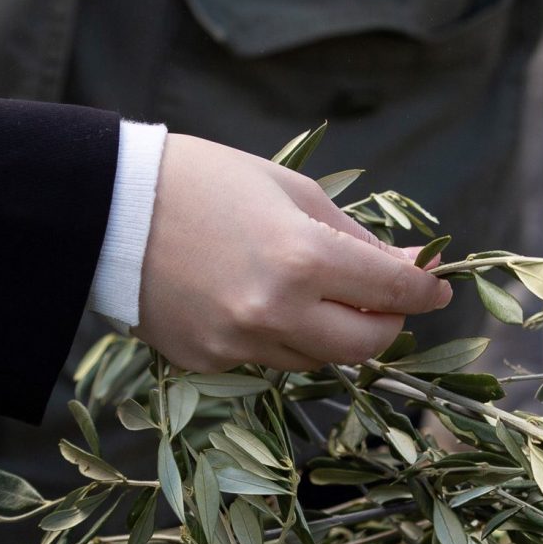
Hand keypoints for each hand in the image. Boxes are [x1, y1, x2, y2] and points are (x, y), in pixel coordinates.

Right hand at [136, 136, 452, 371]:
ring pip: (316, 358)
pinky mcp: (209, 362)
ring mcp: (239, 345)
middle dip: (386, 324)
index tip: (436, 286)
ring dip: (331, 331)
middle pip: (363, 346)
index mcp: (302, 258)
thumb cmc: (201, 181)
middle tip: (385, 299)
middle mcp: (276, 313)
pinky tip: (257, 300)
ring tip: (312, 291)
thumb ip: (354, 237)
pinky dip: (281, 337)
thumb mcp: (290, 190)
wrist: (106, 209)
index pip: (391, 293)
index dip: (424, 292)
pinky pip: (268, 360)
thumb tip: (409, 268)